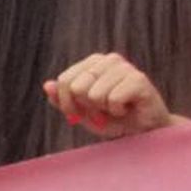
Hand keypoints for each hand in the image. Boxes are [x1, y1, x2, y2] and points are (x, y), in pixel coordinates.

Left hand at [44, 53, 176, 137]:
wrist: (143, 131)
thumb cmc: (113, 119)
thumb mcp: (82, 112)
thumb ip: (63, 100)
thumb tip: (47, 85)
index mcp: (94, 62)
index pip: (64, 80)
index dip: (68, 104)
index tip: (81, 113)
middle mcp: (110, 60)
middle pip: (77, 87)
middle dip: (86, 107)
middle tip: (102, 112)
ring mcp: (126, 67)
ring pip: (94, 94)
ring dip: (103, 110)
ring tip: (117, 109)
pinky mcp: (139, 79)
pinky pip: (112, 99)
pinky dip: (117, 111)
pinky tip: (127, 108)